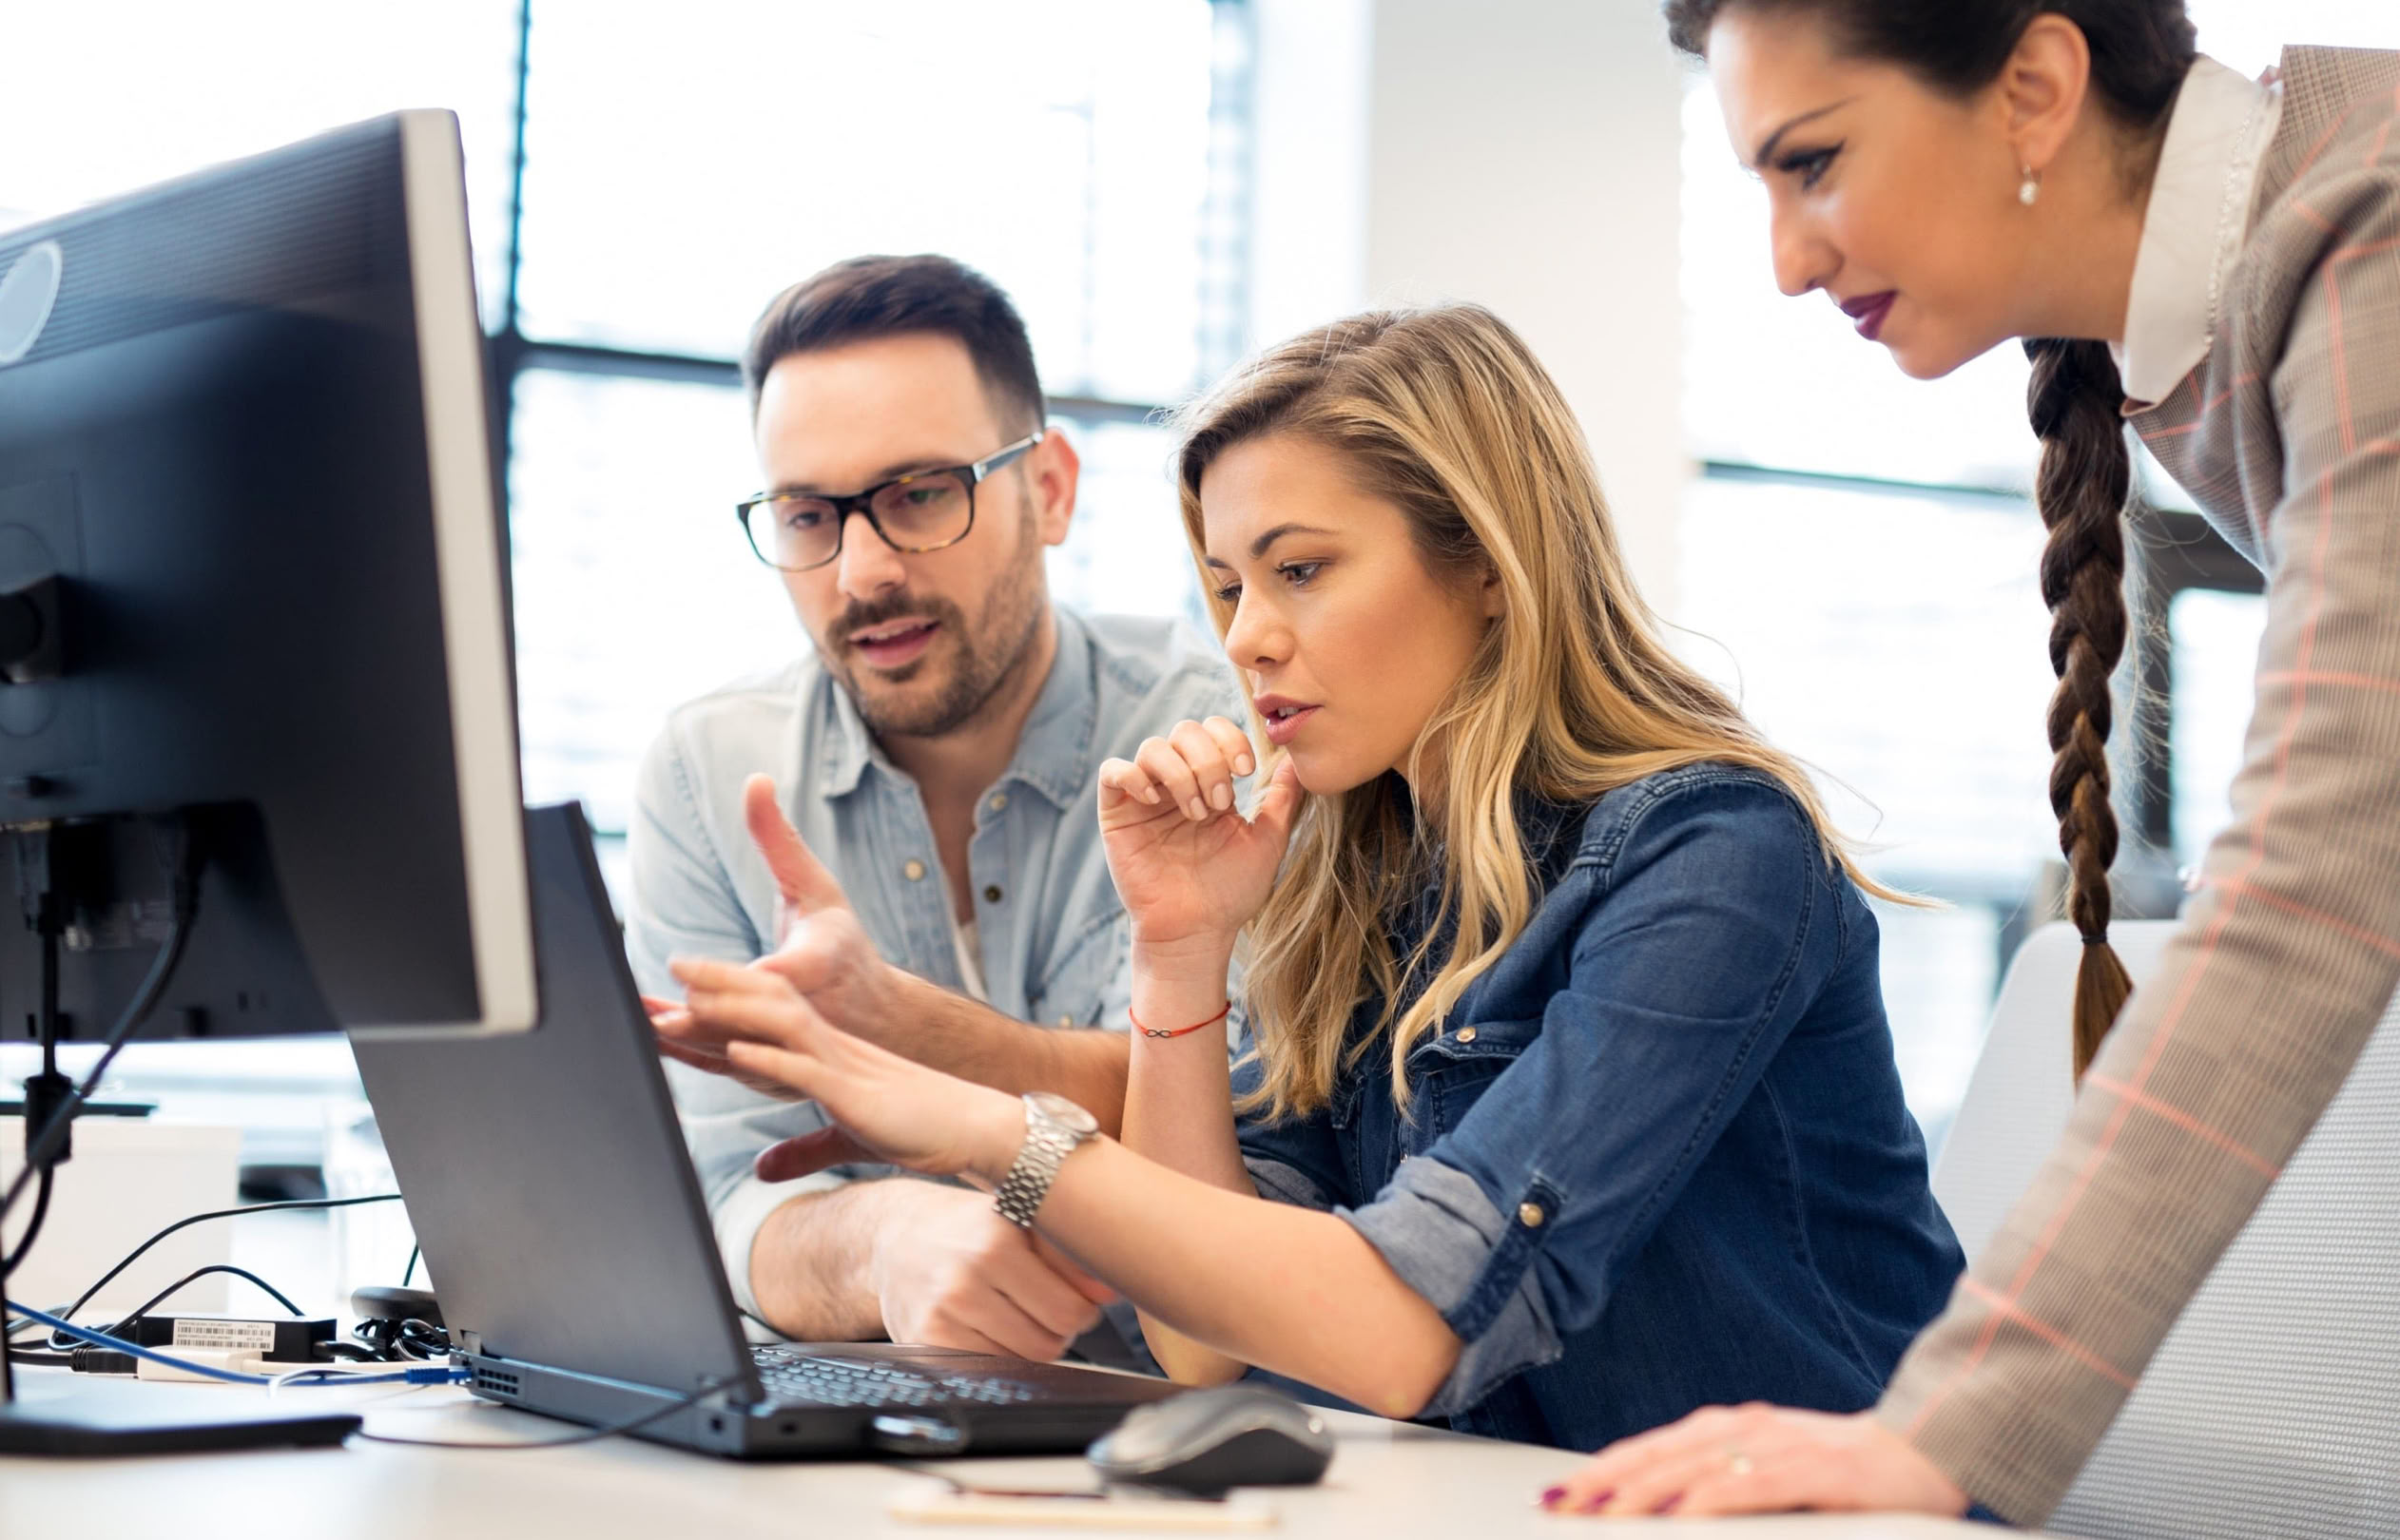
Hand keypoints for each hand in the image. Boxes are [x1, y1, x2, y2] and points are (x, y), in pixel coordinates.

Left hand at [649, 776, 905, 1087]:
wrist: (882, 1018)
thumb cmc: (842, 945)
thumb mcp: (817, 885)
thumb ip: (778, 838)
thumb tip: (755, 780)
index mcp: (818, 965)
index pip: (768, 975)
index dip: (726, 976)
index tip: (682, 967)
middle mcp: (808, 1012)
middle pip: (748, 1019)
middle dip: (700, 1019)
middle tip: (653, 1014)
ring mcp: (793, 1049)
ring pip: (735, 1050)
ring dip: (686, 1044)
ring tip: (640, 1029)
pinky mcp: (777, 1072)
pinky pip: (729, 1067)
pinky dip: (690, 1059)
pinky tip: (651, 1045)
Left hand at [669, 955, 1022, 1183]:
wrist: (976, 1128)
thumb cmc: (919, 1130)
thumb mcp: (848, 1139)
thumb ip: (802, 1151)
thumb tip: (761, 1170)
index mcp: (827, 1050)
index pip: (768, 1012)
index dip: (724, 998)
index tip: (679, 988)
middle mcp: (831, 1046)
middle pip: (769, 999)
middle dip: (718, 981)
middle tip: (670, 962)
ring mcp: (843, 1065)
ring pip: (780, 1024)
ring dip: (732, 1010)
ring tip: (686, 998)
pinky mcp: (854, 1093)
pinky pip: (806, 1070)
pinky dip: (770, 1058)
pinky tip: (737, 1052)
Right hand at [867, 1183, 1117, 1361]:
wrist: (895, 1236)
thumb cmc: (971, 1227)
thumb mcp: (1021, 1220)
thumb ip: (1070, 1255)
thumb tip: (1114, 1291)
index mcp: (998, 1239)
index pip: (1072, 1309)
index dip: (1083, 1309)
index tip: (1074, 1298)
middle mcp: (966, 1275)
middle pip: (1050, 1341)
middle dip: (1058, 1330)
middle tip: (1044, 1308)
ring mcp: (941, 1312)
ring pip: (1021, 1361)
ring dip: (1029, 1346)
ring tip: (1013, 1314)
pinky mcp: (923, 1342)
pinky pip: (988, 1370)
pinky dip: (997, 1357)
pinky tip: (987, 1329)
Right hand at [1097, 718, 1302, 952]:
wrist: (1197, 931)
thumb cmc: (1232, 892)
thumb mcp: (1267, 839)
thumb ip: (1282, 798)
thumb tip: (1298, 758)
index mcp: (1210, 782)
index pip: (1214, 730)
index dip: (1230, 739)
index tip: (1247, 771)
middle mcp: (1177, 782)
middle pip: (1185, 730)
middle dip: (1209, 760)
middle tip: (1220, 803)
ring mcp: (1145, 796)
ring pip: (1153, 746)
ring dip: (1180, 774)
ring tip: (1196, 813)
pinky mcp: (1116, 814)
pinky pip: (1113, 772)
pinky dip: (1134, 776)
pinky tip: (1154, 802)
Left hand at [1541, 1404, 1969, 1517]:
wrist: (1928, 1448)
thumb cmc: (1844, 1472)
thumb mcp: (1773, 1472)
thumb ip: (1723, 1483)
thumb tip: (1667, 1510)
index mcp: (1733, 1429)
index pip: (1652, 1450)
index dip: (1602, 1469)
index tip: (1557, 1492)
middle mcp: (1747, 1429)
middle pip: (1659, 1455)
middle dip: (1602, 1481)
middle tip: (1555, 1503)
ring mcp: (1779, 1446)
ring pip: (1693, 1468)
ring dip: (1641, 1490)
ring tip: (1598, 1511)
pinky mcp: (1814, 1470)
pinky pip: (1750, 1486)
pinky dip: (1709, 1500)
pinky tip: (1679, 1514)